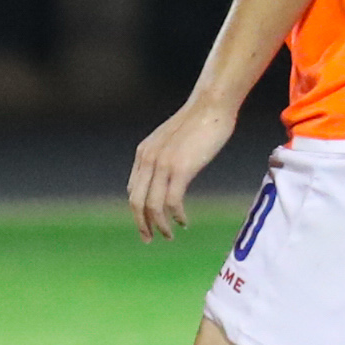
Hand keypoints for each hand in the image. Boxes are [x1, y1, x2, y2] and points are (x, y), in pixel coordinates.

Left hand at [128, 94, 239, 240]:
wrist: (211, 105)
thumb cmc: (199, 121)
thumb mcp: (173, 140)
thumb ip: (166, 156)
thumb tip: (172, 174)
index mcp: (143, 153)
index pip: (133, 190)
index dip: (138, 210)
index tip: (147, 223)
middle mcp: (148, 159)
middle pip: (136, 202)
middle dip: (141, 224)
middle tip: (149, 239)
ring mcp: (162, 164)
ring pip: (153, 206)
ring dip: (160, 225)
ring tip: (169, 235)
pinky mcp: (180, 168)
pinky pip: (172, 201)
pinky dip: (176, 216)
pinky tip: (183, 221)